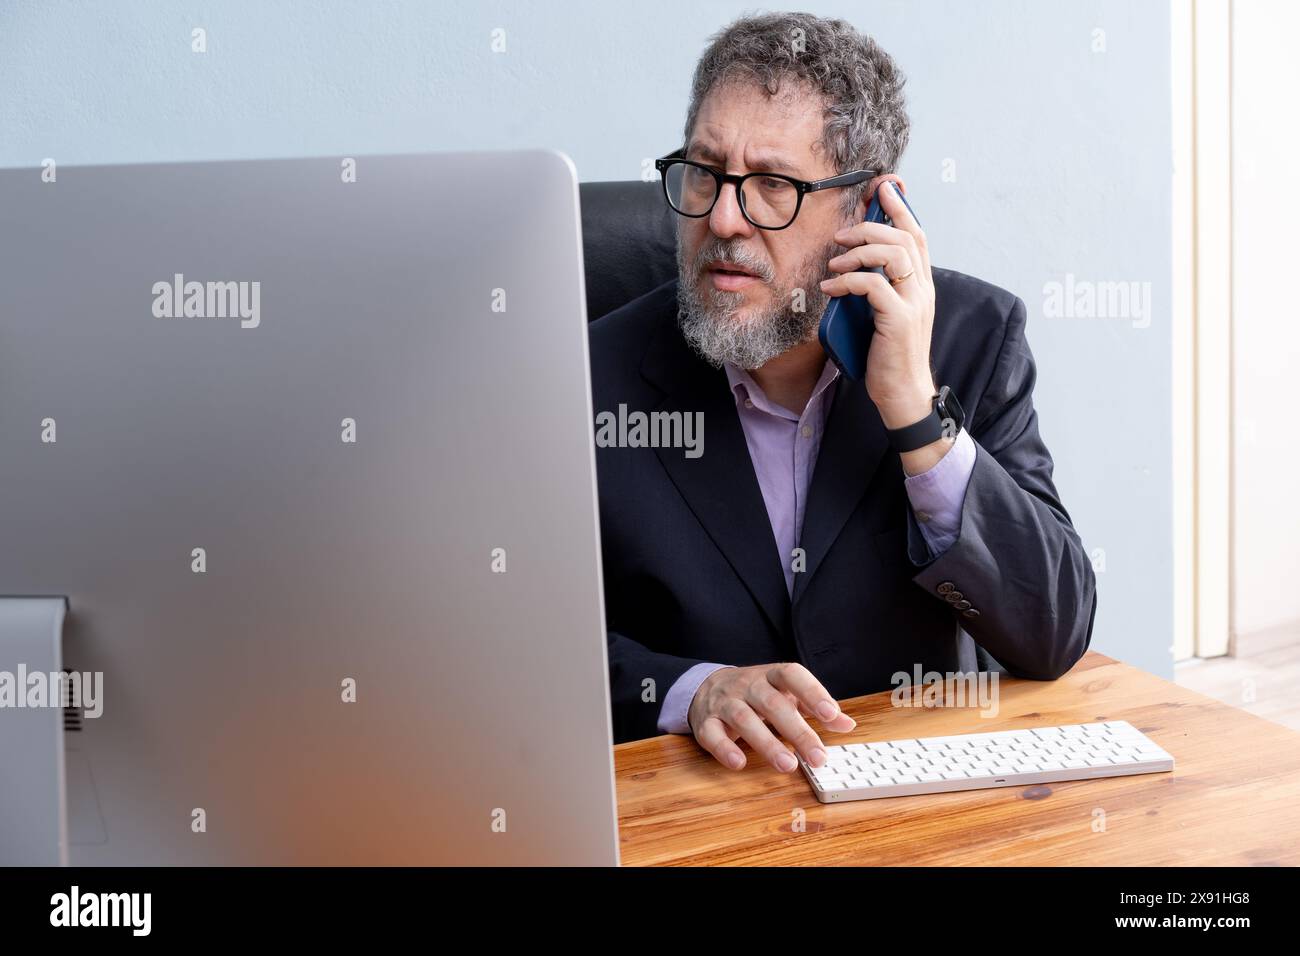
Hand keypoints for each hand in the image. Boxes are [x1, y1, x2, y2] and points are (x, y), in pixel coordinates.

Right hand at [687, 662, 856, 771]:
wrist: (707, 686)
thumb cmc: (756, 694)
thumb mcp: (786, 694)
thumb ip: (815, 708)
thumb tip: (847, 724)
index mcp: (770, 675)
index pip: (792, 675)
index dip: (812, 692)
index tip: (831, 714)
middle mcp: (747, 685)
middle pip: (772, 704)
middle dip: (797, 731)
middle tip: (818, 757)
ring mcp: (724, 702)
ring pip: (743, 719)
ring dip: (767, 743)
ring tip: (788, 765)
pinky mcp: (705, 721)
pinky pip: (712, 733)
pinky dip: (724, 748)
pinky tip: (739, 763)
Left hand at [819, 178, 936, 430]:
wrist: (903, 393)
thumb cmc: (888, 356)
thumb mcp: (883, 314)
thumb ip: (876, 288)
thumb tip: (850, 265)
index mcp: (921, 284)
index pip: (917, 234)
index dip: (901, 207)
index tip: (884, 187)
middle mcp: (922, 289)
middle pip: (905, 237)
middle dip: (873, 223)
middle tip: (841, 234)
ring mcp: (914, 303)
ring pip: (893, 254)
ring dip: (859, 251)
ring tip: (834, 263)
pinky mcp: (900, 320)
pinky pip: (873, 285)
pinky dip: (848, 281)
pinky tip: (830, 288)